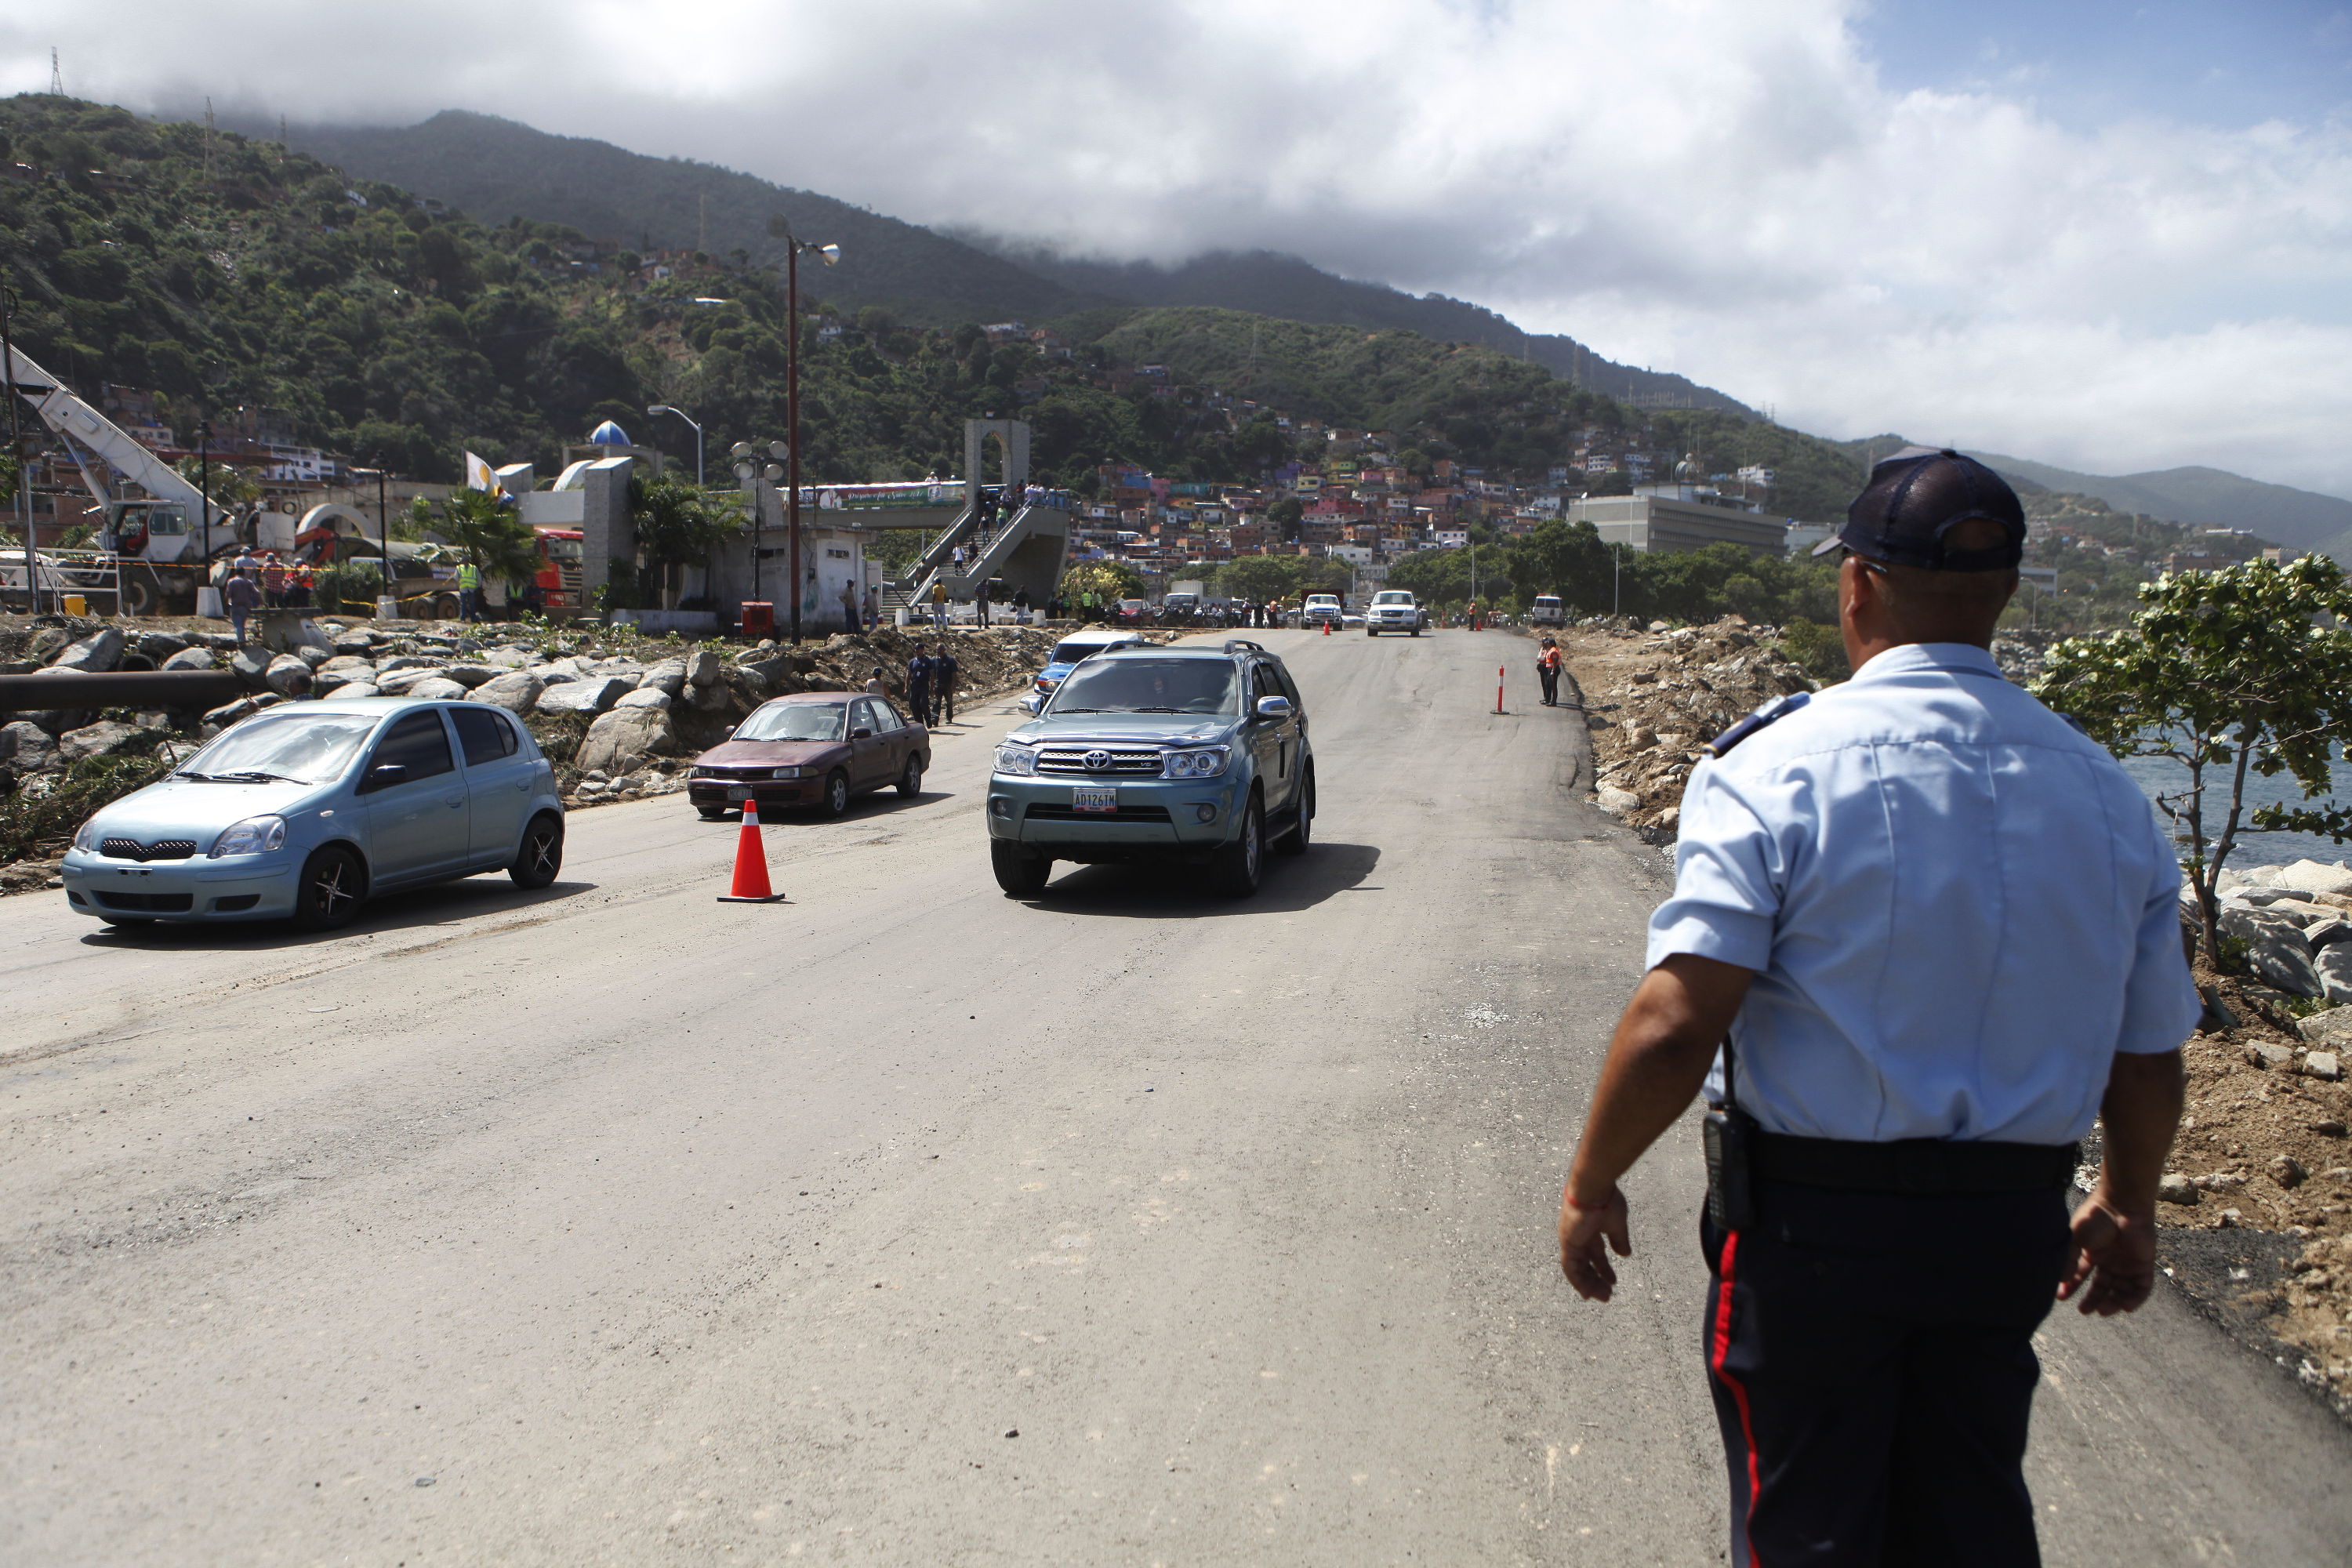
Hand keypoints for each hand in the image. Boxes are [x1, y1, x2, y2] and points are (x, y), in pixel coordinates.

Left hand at [1558, 1184, 1631, 1301]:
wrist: (1593, 1188)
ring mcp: (1571, 1240)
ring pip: (1577, 1269)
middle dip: (1596, 1280)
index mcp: (1591, 1230)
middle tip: (1608, 1295)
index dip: (1603, 1269)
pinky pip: (1569, 1267)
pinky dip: (1577, 1281)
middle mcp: (1579, 1236)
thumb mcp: (1617, 1224)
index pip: (1596, 1254)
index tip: (1612, 1282)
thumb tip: (1625, 1254)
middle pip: (1586, 1264)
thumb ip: (1619, 1239)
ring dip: (1588, 1284)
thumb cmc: (1606, 1200)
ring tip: (1602, 1297)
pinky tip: (1587, 1292)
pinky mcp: (1567, 1243)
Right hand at [2058, 1192, 2157, 1315]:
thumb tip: (2061, 1280)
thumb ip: (2069, 1260)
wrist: (2121, 1205)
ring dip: (2113, 1302)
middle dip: (2094, 1299)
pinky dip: (2135, 1299)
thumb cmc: (2096, 1218)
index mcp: (2092, 1253)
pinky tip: (2125, 1307)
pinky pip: (2142, 1287)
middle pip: (2103, 1286)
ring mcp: (2127, 1264)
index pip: (2081, 1275)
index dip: (2071, 1286)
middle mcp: (2110, 1260)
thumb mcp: (2075, 1239)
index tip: (2061, 1297)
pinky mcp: (2144, 1265)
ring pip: (2121, 1290)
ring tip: (2103, 1311)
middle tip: (2085, 1310)